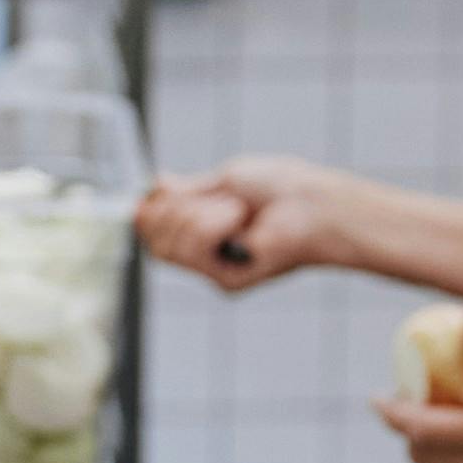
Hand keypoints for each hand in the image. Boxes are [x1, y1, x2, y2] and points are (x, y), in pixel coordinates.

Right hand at [136, 154, 369, 293]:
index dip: (150, 210)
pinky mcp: (227, 282)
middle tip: (206, 196)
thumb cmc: (281, 189)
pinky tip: (238, 219)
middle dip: (171, 211)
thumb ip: (187, 191)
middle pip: (156, 241)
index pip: (156, 229)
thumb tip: (155, 185)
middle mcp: (207, 255)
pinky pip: (193, 251)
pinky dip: (211, 225)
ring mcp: (215, 270)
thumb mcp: (224, 180)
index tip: (158, 189)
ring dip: (195, 215)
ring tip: (233, 208)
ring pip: (168, 247)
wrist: (313, 205)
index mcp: (205, 229)